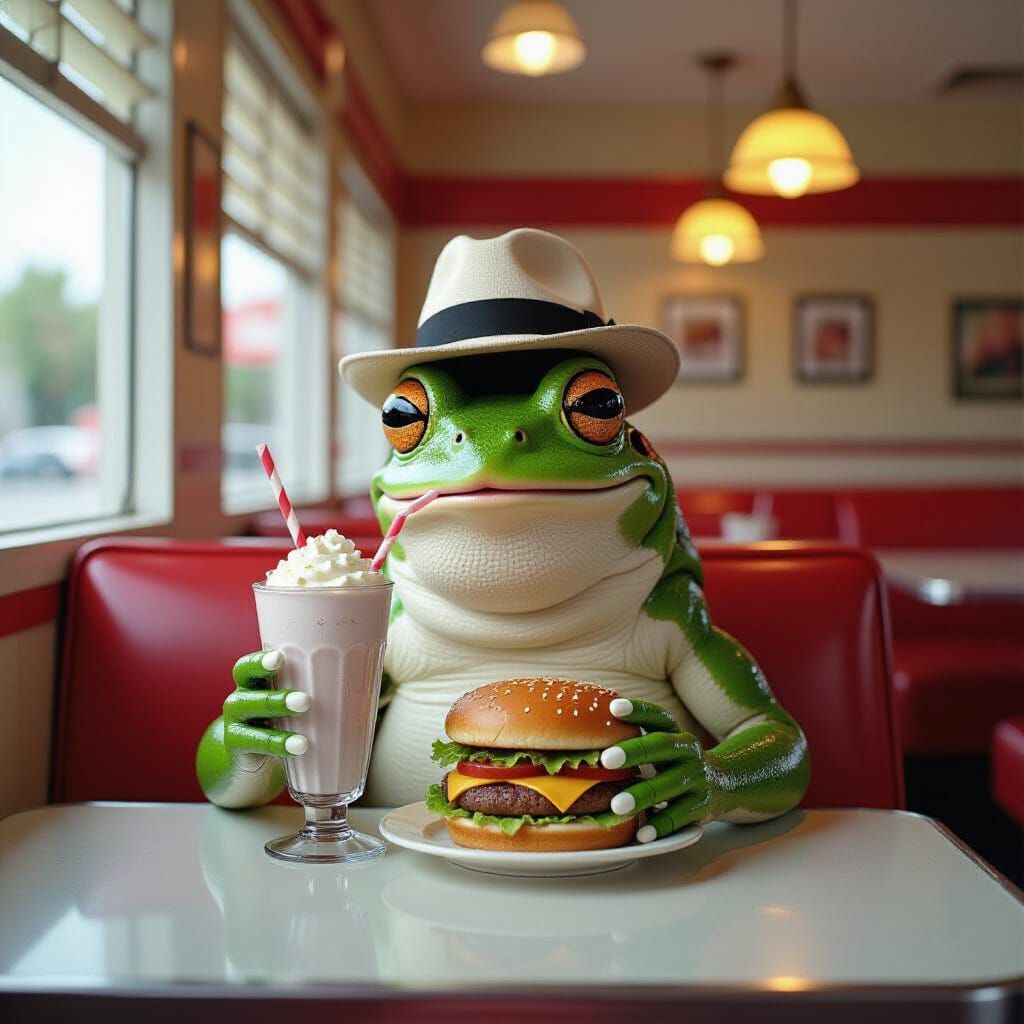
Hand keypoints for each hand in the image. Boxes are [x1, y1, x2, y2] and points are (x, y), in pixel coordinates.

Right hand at [223, 651, 310, 758]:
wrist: (253, 759)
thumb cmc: (285, 720)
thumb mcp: (296, 701)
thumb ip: (319, 686)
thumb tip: (369, 672)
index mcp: (257, 679)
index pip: (249, 665)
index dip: (261, 661)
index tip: (280, 659)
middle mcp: (241, 694)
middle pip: (246, 684)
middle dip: (277, 693)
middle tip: (306, 701)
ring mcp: (235, 720)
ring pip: (248, 709)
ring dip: (277, 715)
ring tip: (304, 730)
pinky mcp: (237, 745)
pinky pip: (254, 742)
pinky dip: (278, 744)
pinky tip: (299, 748)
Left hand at [601, 698, 717, 842]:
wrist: (727, 784)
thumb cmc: (678, 761)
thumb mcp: (663, 744)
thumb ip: (635, 737)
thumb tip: (585, 730)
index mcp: (675, 732)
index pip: (657, 716)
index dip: (637, 710)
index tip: (613, 708)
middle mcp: (688, 752)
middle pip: (661, 747)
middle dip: (633, 752)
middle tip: (606, 760)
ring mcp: (697, 779)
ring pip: (668, 786)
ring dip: (641, 795)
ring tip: (616, 805)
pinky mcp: (701, 807)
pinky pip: (679, 817)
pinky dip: (660, 826)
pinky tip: (641, 833)